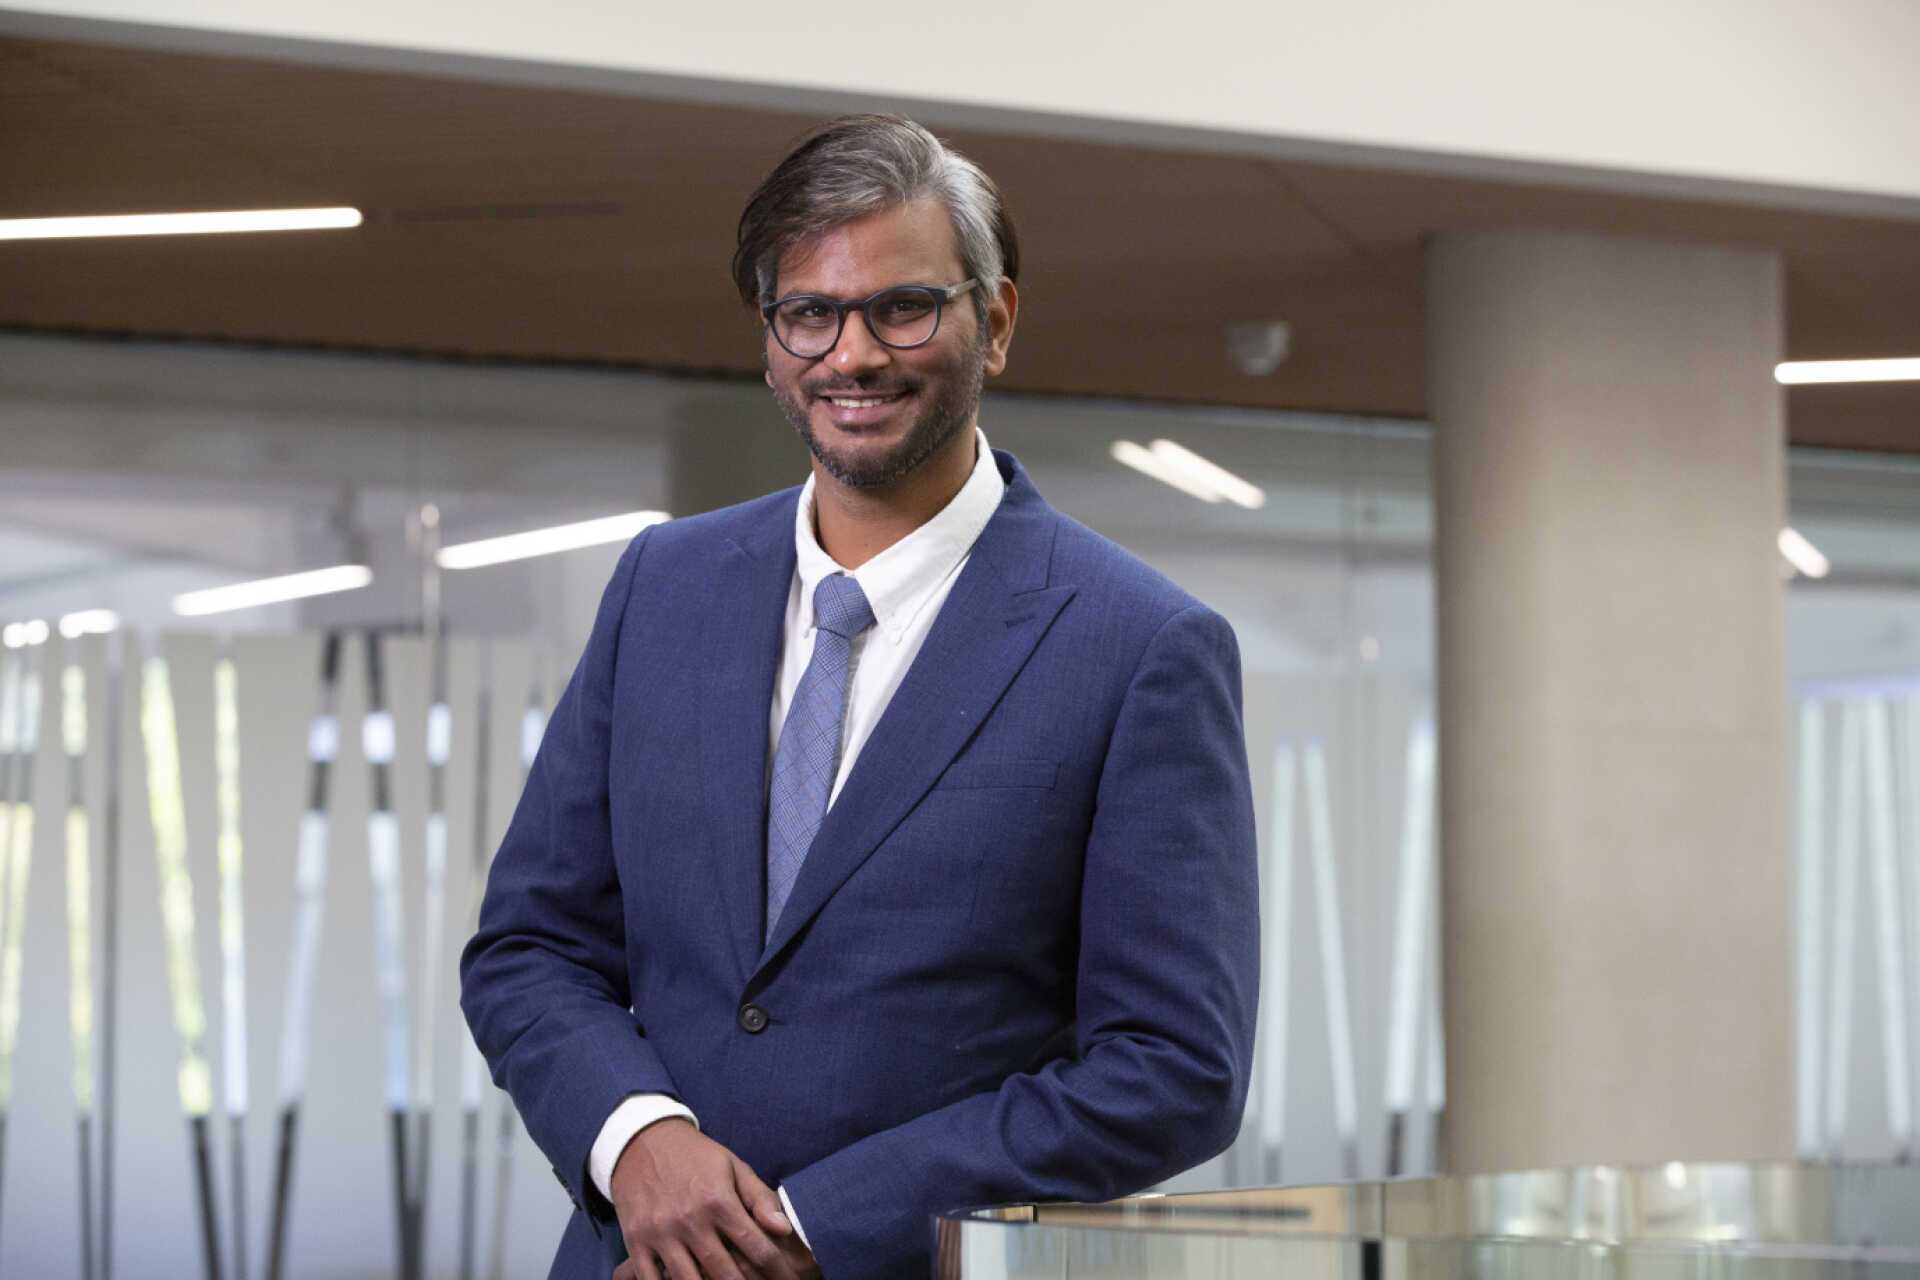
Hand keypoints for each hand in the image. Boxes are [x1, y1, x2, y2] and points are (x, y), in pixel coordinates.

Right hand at [607, 1118, 805, 1279]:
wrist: (642, 1140)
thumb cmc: (695, 1156)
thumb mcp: (733, 1167)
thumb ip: (760, 1199)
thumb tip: (785, 1230)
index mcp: (719, 1200)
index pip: (757, 1248)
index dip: (778, 1271)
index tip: (789, 1279)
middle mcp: (690, 1220)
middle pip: (726, 1274)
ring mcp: (660, 1233)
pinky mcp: (636, 1241)